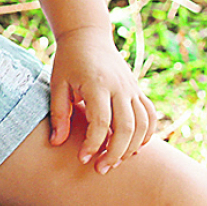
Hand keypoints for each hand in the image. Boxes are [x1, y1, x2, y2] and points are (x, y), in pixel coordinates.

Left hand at [48, 29, 155, 172]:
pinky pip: (150, 116)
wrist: (87, 36)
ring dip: (132, 148)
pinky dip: (146, 135)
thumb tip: (56, 143)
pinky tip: (133, 148)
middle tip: (100, 169)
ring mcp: (131, 88)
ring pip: (142, 124)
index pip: (101, 122)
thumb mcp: (57, 84)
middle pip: (126, 127)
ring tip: (115, 162)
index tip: (82, 158)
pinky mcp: (137, 90)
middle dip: (115, 153)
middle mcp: (119, 87)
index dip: (93, 144)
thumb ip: (59, 114)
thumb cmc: (68, 61)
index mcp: (96, 84)